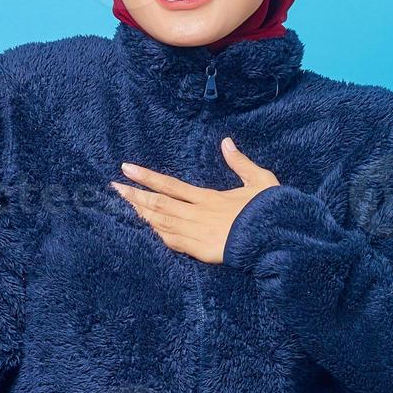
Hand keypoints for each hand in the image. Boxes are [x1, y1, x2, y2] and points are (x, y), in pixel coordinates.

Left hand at [110, 138, 279, 263]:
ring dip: (141, 213)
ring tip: (123, 204)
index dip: (147, 177)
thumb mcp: (260, 180)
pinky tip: (145, 230)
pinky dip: (157, 235)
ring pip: (162, 222)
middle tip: (114, 187)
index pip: (170, 185)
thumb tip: (226, 142)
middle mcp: (198, 213)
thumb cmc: (271, 210)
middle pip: (159, 204)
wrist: (277, 236)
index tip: (127, 168)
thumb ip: (240, 163)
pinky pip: (173, 243)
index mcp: (209, 197)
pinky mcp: (202, 251)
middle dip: (134, 195)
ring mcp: (198, 233)